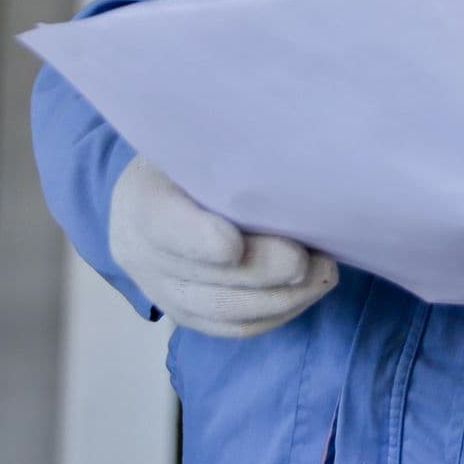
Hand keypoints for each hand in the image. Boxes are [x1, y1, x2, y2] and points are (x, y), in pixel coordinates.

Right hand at [109, 156, 336, 337]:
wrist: (153, 190)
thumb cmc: (191, 149)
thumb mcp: (197, 135)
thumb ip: (226, 144)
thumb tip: (284, 141)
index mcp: (141, 199)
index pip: (162, 226)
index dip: (197, 241)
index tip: (234, 245)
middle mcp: (142, 254)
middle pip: (202, 279)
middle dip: (261, 273)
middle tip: (308, 261)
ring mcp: (164, 291)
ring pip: (222, 312)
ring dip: (280, 299)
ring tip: (322, 275)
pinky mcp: (187, 313)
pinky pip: (232, 328)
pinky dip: (275, 313)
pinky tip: (308, 291)